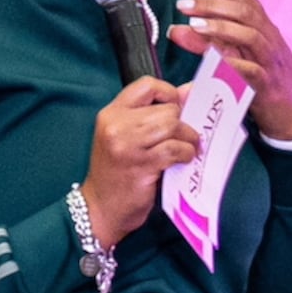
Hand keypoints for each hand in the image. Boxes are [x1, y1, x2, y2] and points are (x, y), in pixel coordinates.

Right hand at [81, 76, 195, 239]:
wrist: (101, 207)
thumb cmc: (118, 172)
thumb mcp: (127, 137)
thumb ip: (154, 113)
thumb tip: (191, 91)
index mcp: (111, 113)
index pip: (147, 85)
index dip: (169, 93)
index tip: (178, 109)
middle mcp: (115, 125)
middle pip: (167, 108)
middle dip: (183, 123)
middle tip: (185, 137)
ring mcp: (126, 144)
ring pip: (173, 126)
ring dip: (188, 138)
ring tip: (187, 149)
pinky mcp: (141, 164)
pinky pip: (175, 149)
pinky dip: (186, 153)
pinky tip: (183, 160)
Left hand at [173, 0, 291, 140]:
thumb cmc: (266, 82)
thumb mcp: (242, 56)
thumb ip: (213, 43)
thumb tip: (179, 29)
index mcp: (265, 29)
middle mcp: (270, 40)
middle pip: (245, 12)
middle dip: (212, 4)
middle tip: (184, 6)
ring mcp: (271, 62)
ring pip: (250, 36)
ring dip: (220, 28)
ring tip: (194, 25)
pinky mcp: (268, 86)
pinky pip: (251, 70)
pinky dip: (232, 63)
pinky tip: (211, 59)